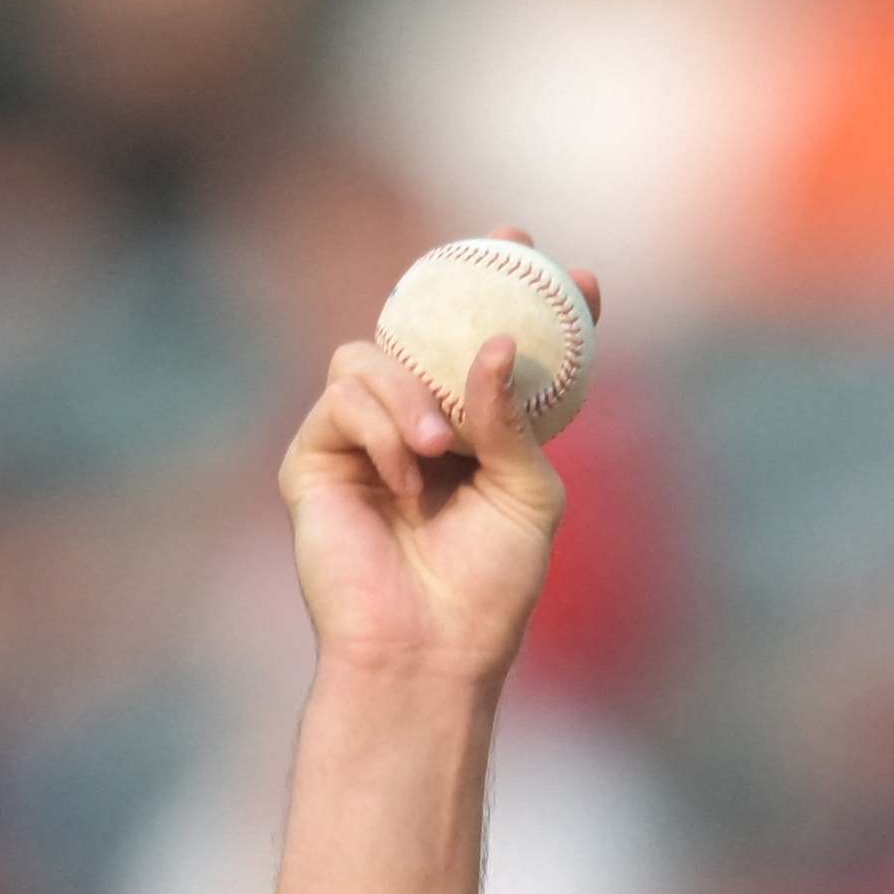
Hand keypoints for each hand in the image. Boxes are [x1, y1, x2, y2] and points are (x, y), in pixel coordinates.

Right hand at [277, 225, 602, 685]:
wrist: (428, 646)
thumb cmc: (488, 586)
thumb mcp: (528, 495)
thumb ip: (516, 421)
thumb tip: (496, 345)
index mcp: (476, 435)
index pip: (496, 354)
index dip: (531, 305)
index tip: (578, 273)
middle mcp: (416, 426)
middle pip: (423, 326)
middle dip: (462, 278)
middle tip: (508, 247)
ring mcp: (360, 438)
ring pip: (371, 356)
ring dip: (410, 390)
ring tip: (439, 447)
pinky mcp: (315, 456)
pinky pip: (342, 398)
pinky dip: (378, 427)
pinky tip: (403, 477)